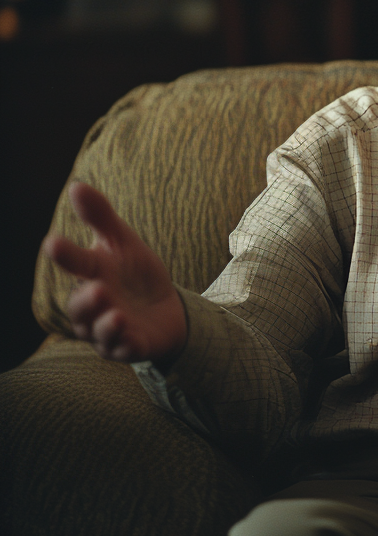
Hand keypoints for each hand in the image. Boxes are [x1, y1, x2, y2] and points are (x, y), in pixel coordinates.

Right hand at [43, 182, 186, 364]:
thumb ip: (100, 217)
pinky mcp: (131, 347)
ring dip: (106, 325)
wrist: (167, 309)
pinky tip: (133, 335)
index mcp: (91, 276)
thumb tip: (76, 185)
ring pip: (99, 333)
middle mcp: (94, 307)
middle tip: (97, 288)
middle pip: (81, 308)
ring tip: (118, 314)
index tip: (53, 242)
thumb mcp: (123, 242)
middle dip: (86, 301)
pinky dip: (127, 344)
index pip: (75, 264)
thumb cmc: (137, 274)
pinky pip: (126, 350)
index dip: (65, 254)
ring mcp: (110, 330)